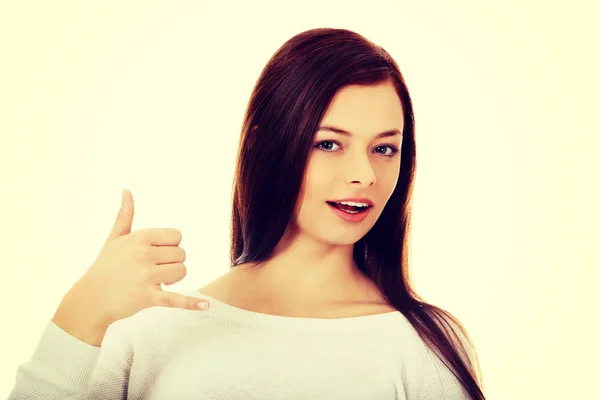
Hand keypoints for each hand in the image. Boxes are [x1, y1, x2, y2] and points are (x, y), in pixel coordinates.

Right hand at [71, 189, 208, 325]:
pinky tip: (205, 306)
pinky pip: (175, 299)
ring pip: (181, 272)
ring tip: (157, 282)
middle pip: (182, 255)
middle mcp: (143, 255)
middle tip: (156, 270)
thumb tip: (127, 191)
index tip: (158, 254)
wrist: (90, 299)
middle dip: (173, 263)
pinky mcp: (147, 298)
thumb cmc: (105, 266)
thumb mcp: (115, 238)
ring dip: (174, 280)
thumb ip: (125, 215)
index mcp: (139, 238)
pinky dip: (191, 303)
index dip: (171, 246)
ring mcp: (145, 277)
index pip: (176, 236)